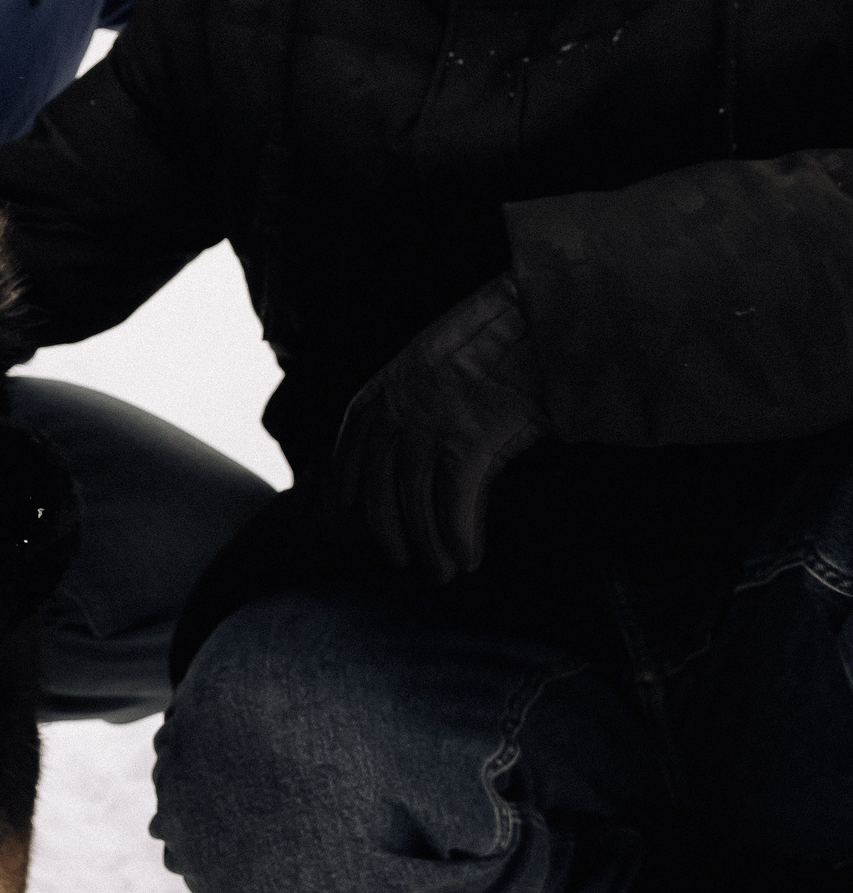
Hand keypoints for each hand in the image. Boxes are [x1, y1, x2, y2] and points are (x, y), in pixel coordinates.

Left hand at [335, 275, 548, 581]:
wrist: (540, 320)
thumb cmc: (503, 346)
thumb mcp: (442, 370)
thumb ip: (420, 411)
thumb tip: (420, 459)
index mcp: (384, 390)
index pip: (352, 449)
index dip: (352, 487)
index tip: (353, 514)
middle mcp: (397, 410)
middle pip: (380, 486)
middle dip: (388, 530)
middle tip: (402, 561)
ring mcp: (429, 424)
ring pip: (414, 501)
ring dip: (428, 544)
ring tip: (442, 573)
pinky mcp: (467, 438)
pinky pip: (453, 501)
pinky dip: (459, 536)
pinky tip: (469, 559)